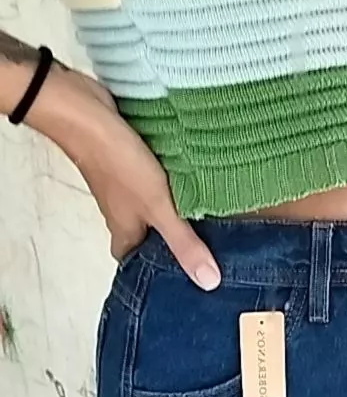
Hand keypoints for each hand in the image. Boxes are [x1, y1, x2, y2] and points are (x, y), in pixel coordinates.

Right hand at [29, 67, 220, 288]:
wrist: (87, 114)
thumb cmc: (119, 165)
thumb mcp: (159, 209)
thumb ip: (183, 243)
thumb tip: (209, 282)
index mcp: (124, 233)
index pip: (136, 264)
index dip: (155, 272)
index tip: (184, 277)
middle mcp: (121, 214)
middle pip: (146, 237)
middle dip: (171, 241)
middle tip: (207, 248)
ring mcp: (122, 188)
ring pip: (149, 209)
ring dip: (173, 211)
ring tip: (209, 217)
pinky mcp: (127, 163)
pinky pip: (150, 183)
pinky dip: (168, 186)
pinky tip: (193, 182)